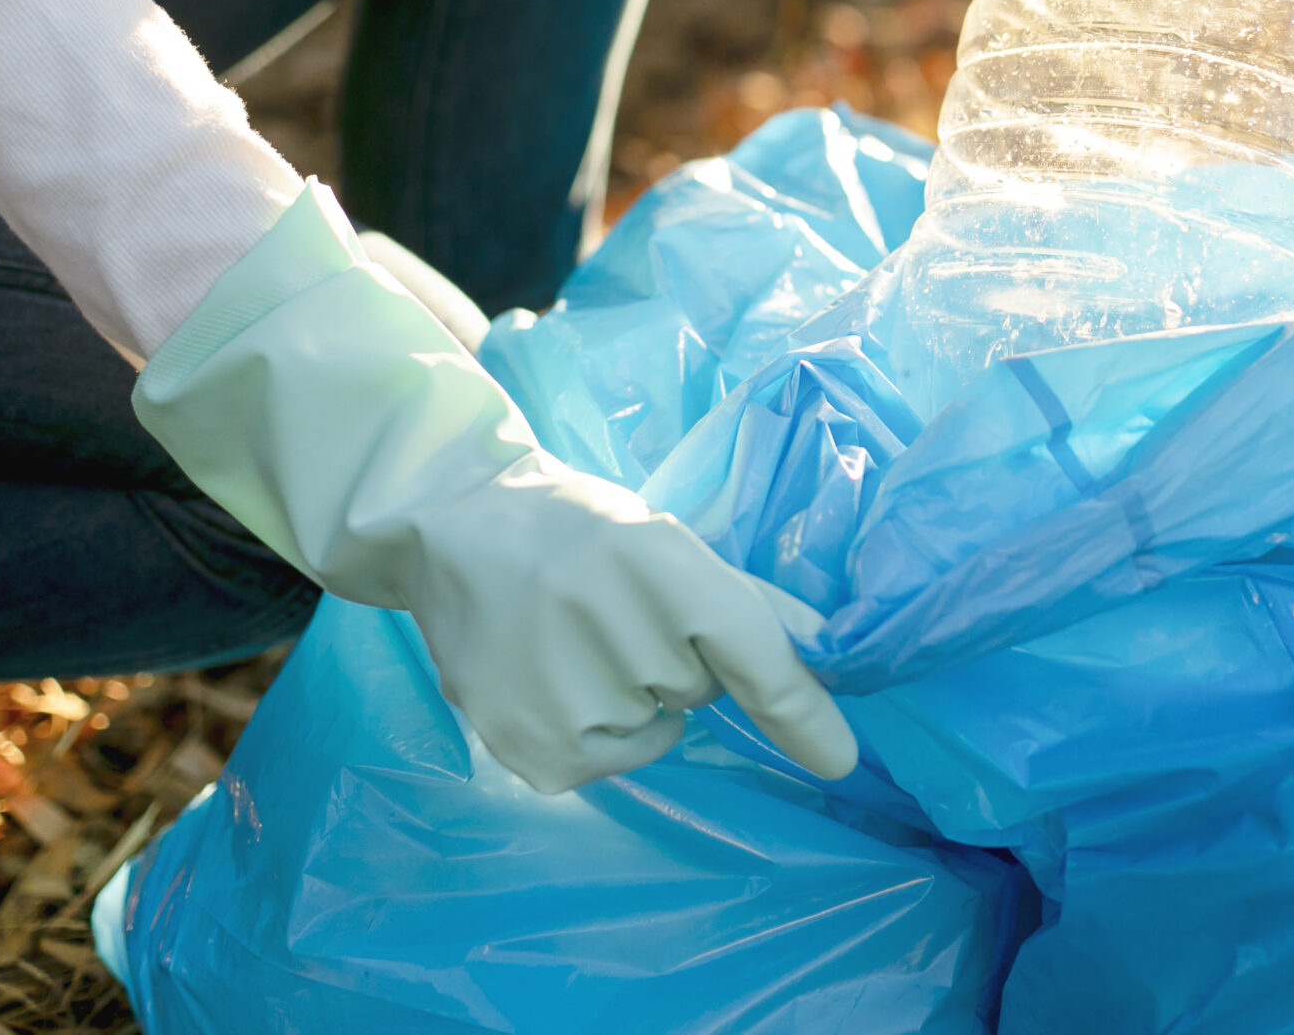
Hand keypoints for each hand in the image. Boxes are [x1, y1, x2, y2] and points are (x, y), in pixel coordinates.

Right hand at [402, 467, 856, 792]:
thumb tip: (831, 648)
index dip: (802, 712)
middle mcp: (618, 630)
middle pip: (699, 690)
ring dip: (626, 697)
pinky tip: (544, 679)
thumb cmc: (579, 532)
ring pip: (652, 730)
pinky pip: (603, 763)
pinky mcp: (531, 748)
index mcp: (664, 565)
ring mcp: (568, 696)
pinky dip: (588, 734)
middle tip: (608, 610)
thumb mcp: (665, 541)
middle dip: (671, 660)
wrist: (454, 529)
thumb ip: (750, 600)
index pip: (755, 655)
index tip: (839, 759)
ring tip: (565, 639)